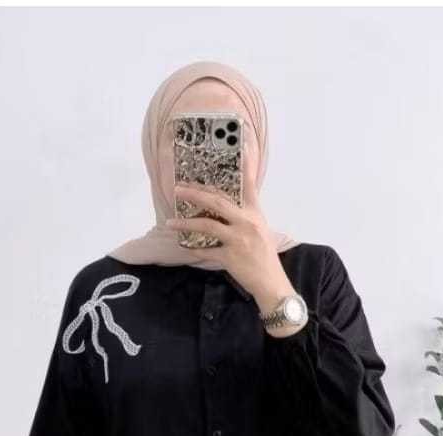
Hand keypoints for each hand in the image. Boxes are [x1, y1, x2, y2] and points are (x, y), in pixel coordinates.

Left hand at [165, 172, 297, 321]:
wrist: (271, 283)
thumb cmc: (264, 257)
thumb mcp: (260, 230)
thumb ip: (244, 217)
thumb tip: (224, 208)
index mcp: (255, 214)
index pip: (249, 185)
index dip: (246, 165)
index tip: (240, 145)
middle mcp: (247, 223)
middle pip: (217, 202)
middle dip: (195, 194)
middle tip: (178, 189)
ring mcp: (238, 240)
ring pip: (207, 225)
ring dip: (186, 222)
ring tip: (171, 221)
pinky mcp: (231, 257)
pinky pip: (206, 251)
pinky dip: (193, 249)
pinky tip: (184, 246)